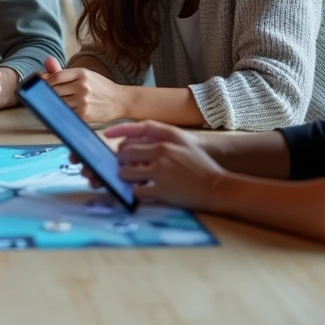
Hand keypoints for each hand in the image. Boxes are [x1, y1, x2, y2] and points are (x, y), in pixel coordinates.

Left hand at [41, 57, 127, 123]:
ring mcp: (83, 101)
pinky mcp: (84, 114)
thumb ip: (66, 73)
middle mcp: (82, 86)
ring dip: (53, 105)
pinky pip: (65, 114)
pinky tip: (59, 113)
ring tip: (52, 105)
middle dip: (48, 94)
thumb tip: (45, 68)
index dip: (46, 82)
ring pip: (58, 103)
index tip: (44, 86)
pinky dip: (60, 114)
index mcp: (81, 73)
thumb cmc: (100, 87)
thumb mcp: (86, 75)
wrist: (120, 100)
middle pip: (54, 91)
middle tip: (45, 97)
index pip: (56, 76)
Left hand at [105, 120, 225, 210]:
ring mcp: (160, 172)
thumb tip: (140, 140)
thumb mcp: (184, 143)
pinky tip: (141, 191)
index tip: (106, 135)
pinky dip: (135, 192)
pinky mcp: (161, 190)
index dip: (118, 132)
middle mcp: (161, 152)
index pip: (134, 132)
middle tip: (124, 165)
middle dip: (121, 160)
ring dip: (124, 176)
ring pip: (126, 172)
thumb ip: (162, 138)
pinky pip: (136, 191)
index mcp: (166, 140)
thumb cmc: (201, 165)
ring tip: (131, 179)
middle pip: (125, 153)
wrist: (218, 187)